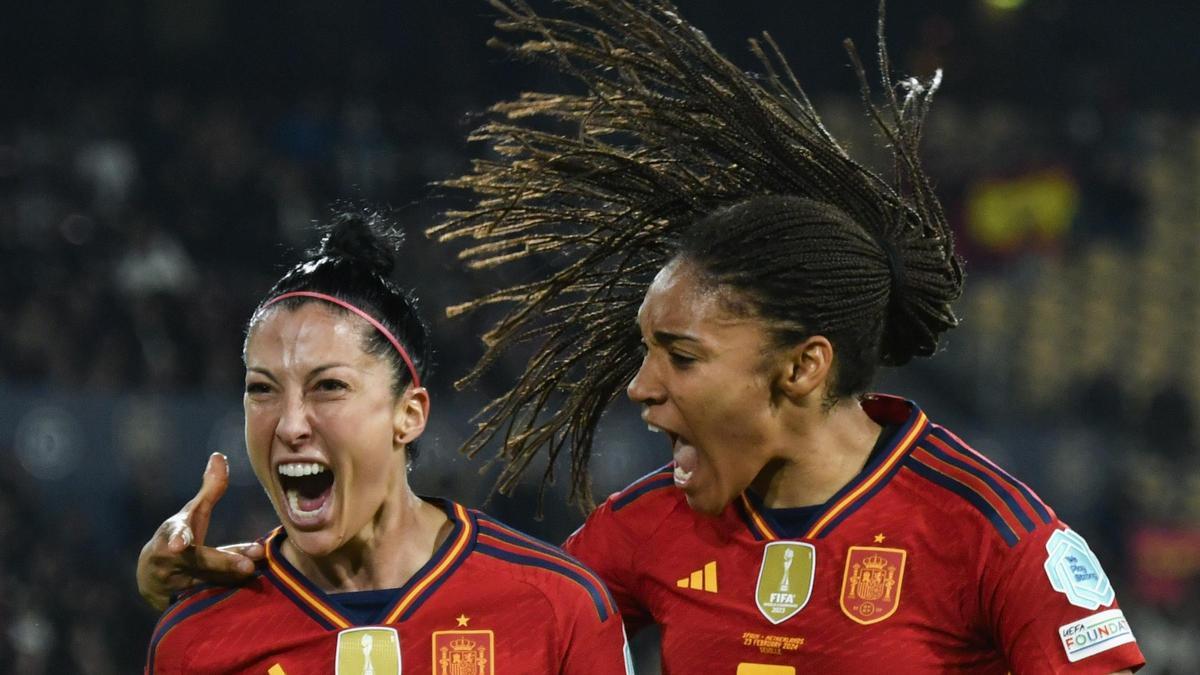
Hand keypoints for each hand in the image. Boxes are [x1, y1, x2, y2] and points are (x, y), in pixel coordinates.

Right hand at [136, 452, 263, 610]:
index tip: (177, 544)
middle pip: (200, 564)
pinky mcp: (184, 608)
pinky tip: (247, 598)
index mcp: (173, 537)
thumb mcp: (191, 514)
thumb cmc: (180, 538)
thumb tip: (219, 456)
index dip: (177, 538)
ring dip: (231, 581)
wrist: (152, 576)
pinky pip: (209, 605)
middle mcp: (172, 564)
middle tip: (248, 566)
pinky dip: (226, 601)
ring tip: (254, 573)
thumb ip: (209, 490)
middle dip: (223, 564)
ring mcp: (177, 588)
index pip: (176, 536)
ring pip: (208, 586)